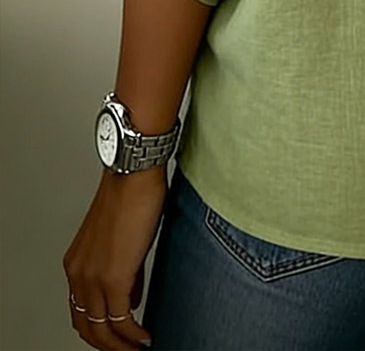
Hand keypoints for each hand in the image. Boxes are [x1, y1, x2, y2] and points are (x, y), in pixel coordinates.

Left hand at [63, 165, 166, 348]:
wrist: (133, 174)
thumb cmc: (130, 194)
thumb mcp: (120, 239)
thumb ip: (123, 270)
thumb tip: (131, 296)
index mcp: (76, 263)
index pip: (80, 311)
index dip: (98, 330)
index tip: (117, 337)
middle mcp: (78, 273)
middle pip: (86, 328)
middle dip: (107, 345)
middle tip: (127, 350)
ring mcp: (94, 278)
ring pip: (101, 330)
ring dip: (121, 345)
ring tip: (137, 349)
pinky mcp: (115, 278)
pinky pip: (122, 321)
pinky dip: (133, 335)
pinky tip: (144, 337)